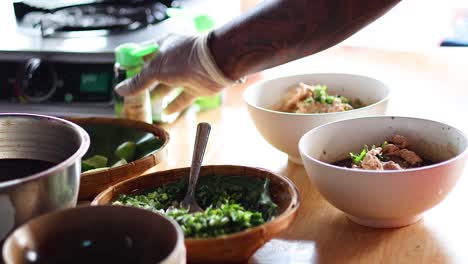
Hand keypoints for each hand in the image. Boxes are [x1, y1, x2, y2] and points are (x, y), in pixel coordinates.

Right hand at [114, 34, 234, 113]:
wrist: (216, 63)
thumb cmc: (185, 58)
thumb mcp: (157, 68)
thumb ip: (140, 80)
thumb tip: (121, 89)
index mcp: (163, 46)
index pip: (143, 55)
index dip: (133, 65)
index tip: (122, 76)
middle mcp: (174, 59)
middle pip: (155, 73)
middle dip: (144, 84)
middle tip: (131, 96)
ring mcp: (186, 74)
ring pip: (168, 87)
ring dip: (157, 95)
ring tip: (144, 106)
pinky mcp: (196, 88)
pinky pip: (182, 98)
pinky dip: (174, 106)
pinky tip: (165, 113)